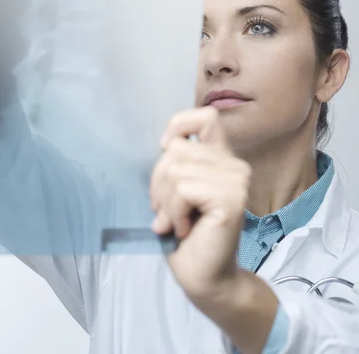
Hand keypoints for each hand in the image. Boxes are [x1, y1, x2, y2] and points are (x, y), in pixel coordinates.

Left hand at [150, 106, 251, 302]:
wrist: (204, 278)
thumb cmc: (187, 234)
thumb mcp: (178, 189)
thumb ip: (178, 162)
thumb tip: (165, 144)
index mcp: (223, 158)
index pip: (206, 116)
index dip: (179, 125)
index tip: (165, 149)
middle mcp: (235, 165)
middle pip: (175, 149)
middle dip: (159, 182)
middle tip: (167, 211)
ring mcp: (237, 181)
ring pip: (174, 169)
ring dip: (165, 202)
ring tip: (176, 222)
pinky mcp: (231, 199)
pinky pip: (182, 189)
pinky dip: (173, 213)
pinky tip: (185, 229)